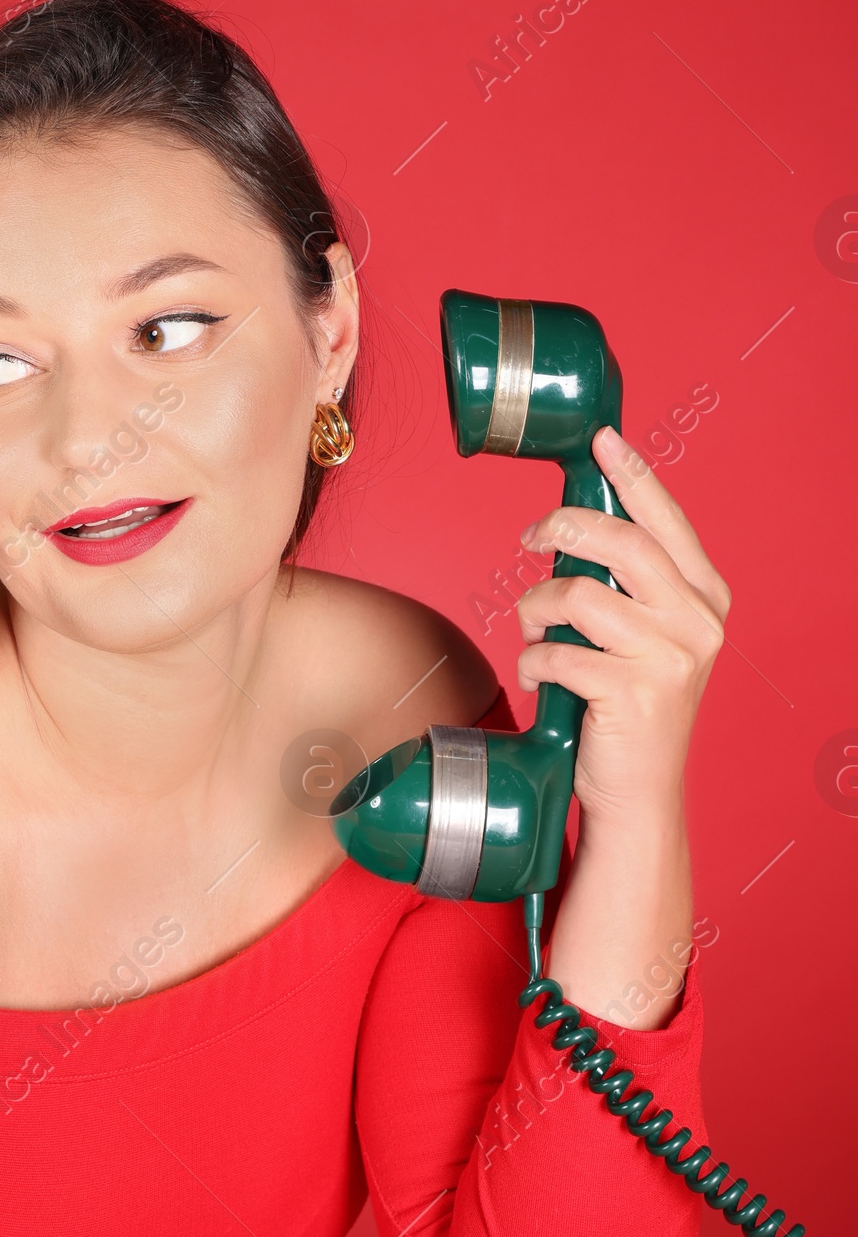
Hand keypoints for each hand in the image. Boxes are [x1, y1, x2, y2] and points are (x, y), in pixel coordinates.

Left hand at [515, 424, 728, 832]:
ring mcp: (672, 658)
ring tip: (533, 633)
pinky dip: (533, 662)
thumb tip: (563, 533)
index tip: (601, 440)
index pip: (666, 521)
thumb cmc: (625, 710)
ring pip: (579, 595)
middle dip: (562, 529)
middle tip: (530, 539)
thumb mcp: (640, 638)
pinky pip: (558, 652)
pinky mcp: (635, 693)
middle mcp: (699, 623)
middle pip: (620, 543)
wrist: (637, 795)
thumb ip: (622, 587)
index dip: (631, 476)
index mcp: (705, 600)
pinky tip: (539, 677)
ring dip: (536, 610)